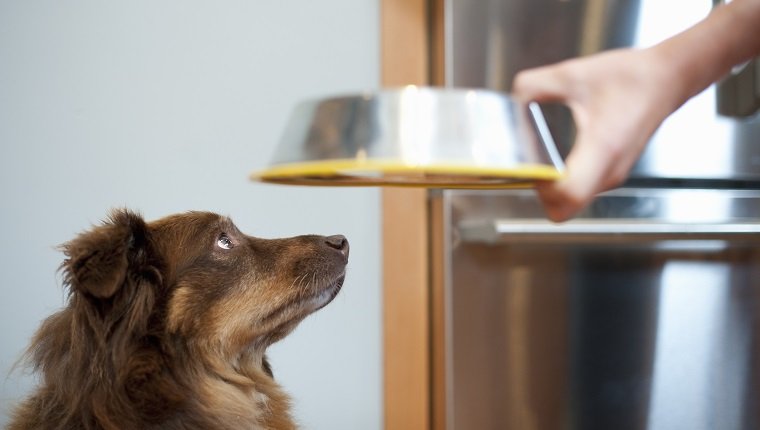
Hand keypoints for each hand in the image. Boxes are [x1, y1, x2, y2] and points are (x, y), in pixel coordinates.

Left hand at [513, 48, 678, 220]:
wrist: (668, 78)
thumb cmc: (630, 77)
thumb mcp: (574, 73)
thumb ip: (534, 86)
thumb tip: (510, 103)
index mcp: (603, 147)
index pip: (569, 195)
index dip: (543, 189)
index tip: (529, 167)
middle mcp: (609, 170)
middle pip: (565, 208)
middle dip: (540, 192)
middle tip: (527, 166)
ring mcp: (611, 176)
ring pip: (571, 204)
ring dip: (550, 190)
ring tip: (536, 161)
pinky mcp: (610, 173)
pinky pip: (579, 192)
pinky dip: (562, 184)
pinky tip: (551, 160)